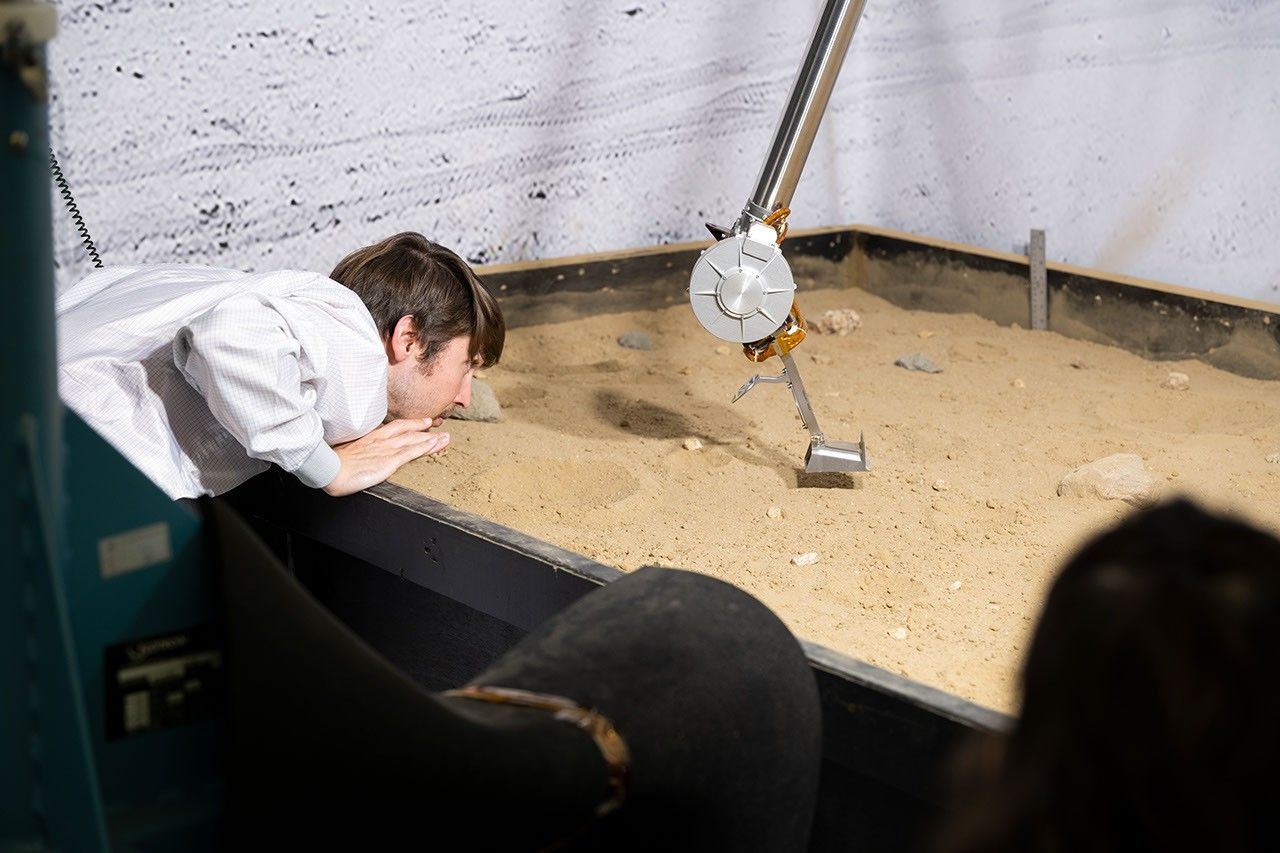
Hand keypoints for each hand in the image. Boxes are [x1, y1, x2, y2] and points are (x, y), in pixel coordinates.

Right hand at [322, 418, 448, 496]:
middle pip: (408, 432)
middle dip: (426, 431)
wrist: (330, 469)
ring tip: (446, 438)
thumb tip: (362, 456)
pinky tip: (434, 445)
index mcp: (372, 437)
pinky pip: (411, 452)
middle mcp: (382, 440)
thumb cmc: (334, 464)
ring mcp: (386, 449)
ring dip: (432, 439)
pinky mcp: (389, 460)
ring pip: (414, 441)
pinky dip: (424, 447)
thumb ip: (360, 452)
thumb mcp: (348, 453)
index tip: (423, 423)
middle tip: (441, 430)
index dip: (412, 425)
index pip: (396, 427)